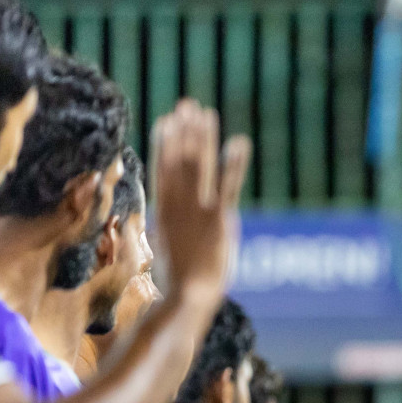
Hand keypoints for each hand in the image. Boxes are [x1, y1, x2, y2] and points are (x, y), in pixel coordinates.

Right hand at [151, 99, 250, 300]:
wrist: (188, 297)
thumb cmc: (177, 282)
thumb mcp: (167, 249)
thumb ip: (168, 228)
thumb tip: (164, 222)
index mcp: (164, 210)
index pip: (162, 168)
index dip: (165, 142)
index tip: (167, 120)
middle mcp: (178, 205)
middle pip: (180, 159)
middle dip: (184, 131)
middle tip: (187, 104)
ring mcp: (198, 210)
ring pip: (199, 166)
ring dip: (203, 137)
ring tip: (205, 113)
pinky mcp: (220, 220)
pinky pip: (227, 185)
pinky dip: (233, 163)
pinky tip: (239, 141)